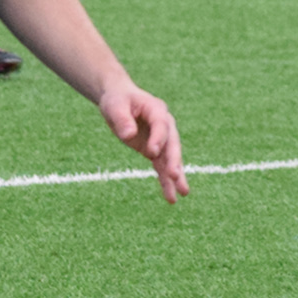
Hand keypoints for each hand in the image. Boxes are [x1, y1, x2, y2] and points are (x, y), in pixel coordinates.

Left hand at [98, 85, 187, 204]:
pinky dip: (166, 181)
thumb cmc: (117, 100)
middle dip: (173, 161)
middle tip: (175, 175)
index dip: (158, 138)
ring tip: (183, 193)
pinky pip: (162, 167)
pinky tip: (171, 197)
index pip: (161, 125)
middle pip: (172, 144)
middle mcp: (164, 125)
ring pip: (170, 159)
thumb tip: (128, 135)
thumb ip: (122, 119)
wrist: (119, 100)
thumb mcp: (115, 106)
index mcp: (156, 110)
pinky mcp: (155, 151)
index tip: (152, 152)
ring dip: (175, 176)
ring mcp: (161, 139)